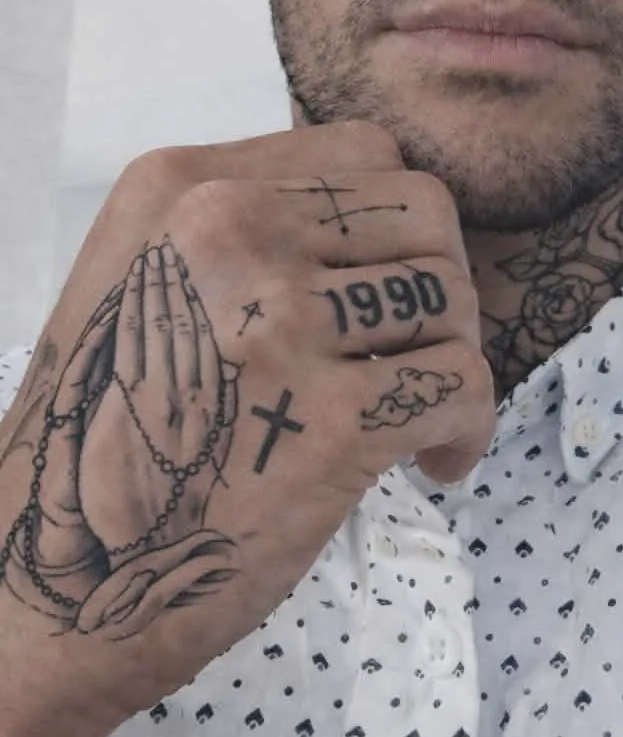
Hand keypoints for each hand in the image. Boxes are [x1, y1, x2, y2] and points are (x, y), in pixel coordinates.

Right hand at [0, 121, 495, 733]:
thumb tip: (390, 225)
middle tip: (412, 349)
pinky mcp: (331, 424)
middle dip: (437, 280)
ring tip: (417, 411)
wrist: (40, 583)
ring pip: (449, 294)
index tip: (381, 288)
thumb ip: (252, 225)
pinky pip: (463, 382)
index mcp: (184, 185)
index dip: (393, 225)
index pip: (364, 152)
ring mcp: (280, 323)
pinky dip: (467, 426)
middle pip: (425, 210)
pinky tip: (432, 461)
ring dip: (453, 354)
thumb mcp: (148, 275)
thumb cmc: (105, 435)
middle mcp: (229, 230)